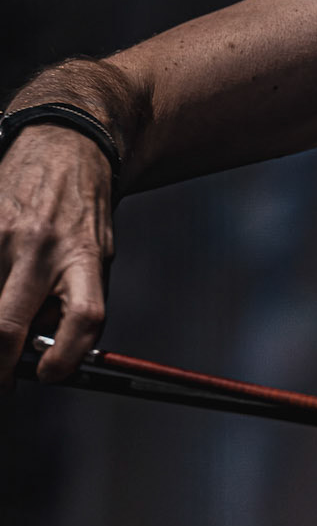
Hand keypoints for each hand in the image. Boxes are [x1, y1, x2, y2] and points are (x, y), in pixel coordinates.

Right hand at [0, 128, 112, 382]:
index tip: (48, 374)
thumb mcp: (97, 253)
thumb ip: (75, 298)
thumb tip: (41, 351)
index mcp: (84, 257)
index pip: (83, 319)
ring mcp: (2, 235)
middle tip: (1, 379)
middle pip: (7, 327)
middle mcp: (41, 248)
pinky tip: (0, 290)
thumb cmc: (82, 209)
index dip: (65, 358)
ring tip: (3, 333)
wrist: (64, 146)